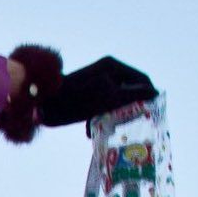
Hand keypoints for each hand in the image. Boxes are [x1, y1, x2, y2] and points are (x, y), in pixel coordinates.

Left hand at [40, 56, 156, 126]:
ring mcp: (95, 82)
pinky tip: (90, 131)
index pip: (142, 80)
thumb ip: (134, 94)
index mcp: (113, 66)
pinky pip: (100, 106)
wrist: (41, 103)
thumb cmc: (77, 99)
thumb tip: (155, 92)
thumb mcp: (110, 97)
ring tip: (108, 129)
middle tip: (127, 125)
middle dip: (129, 109)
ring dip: (112, 117)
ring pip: (115, 101)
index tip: (151, 115)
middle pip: (129, 91)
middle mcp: (105, 71)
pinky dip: (99, 118)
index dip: (149, 97)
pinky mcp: (84, 94)